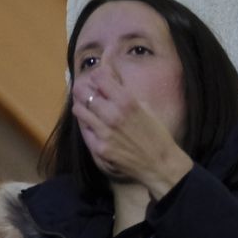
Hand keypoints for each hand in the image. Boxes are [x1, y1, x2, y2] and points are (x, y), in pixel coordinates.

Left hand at [71, 68, 192, 198]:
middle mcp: (113, 114)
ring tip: (86, 106)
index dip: (96, 75)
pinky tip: (91, 122)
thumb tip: (112, 83)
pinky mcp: (98, 147)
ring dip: (81, 105)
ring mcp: (103, 132)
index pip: (100, 78)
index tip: (96, 77)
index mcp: (127, 101)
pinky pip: (84, 130)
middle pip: (85, 93)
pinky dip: (85, 123)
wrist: (158, 163)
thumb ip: (126, 95)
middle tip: (85, 90)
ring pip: (79, 110)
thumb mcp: (145, 107)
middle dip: (84, 89)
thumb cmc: (155, 134)